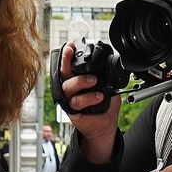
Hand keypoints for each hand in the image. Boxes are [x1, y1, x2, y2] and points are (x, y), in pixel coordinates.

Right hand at [58, 41, 119, 162]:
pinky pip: (76, 102)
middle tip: (75, 55)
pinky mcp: (71, 111)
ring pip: (68, 86)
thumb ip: (104, 75)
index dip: (67, 55)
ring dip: (81, 81)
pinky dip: (88, 98)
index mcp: (76, 80)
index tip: (70, 45)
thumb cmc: (104, 105)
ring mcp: (69, 99)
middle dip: (66, 61)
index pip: (68, 65)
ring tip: (94, 81)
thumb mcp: (106, 85)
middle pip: (63, 73)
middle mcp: (70, 88)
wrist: (104, 125)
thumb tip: (108, 63)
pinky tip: (98, 97)